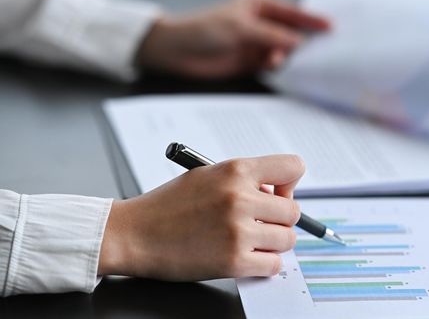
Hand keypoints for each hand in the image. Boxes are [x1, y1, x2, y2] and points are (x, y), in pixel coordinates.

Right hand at [97, 155, 304, 280]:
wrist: (132, 234)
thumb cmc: (168, 205)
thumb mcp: (206, 175)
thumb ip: (243, 180)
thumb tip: (275, 194)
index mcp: (235, 171)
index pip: (293, 167)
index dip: (289, 183)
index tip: (277, 194)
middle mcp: (240, 198)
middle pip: (293, 212)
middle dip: (279, 219)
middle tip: (260, 223)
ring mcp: (238, 231)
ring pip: (287, 239)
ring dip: (273, 243)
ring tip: (250, 241)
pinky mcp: (233, 261)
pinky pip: (274, 265)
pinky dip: (264, 264)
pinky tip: (246, 257)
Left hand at [137, 0, 329, 78]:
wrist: (179, 52)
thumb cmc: (203, 29)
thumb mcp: (241, 28)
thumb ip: (271, 36)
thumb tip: (297, 42)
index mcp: (260, 5)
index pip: (292, 11)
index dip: (311, 19)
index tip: (330, 27)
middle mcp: (262, 23)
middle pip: (291, 32)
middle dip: (305, 40)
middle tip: (323, 50)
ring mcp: (257, 43)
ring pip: (283, 50)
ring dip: (288, 57)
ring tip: (288, 62)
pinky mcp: (252, 61)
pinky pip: (273, 64)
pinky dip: (279, 68)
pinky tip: (280, 69)